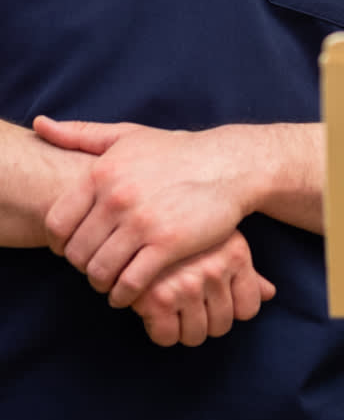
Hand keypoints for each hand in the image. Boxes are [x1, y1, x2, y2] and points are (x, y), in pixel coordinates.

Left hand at [35, 116, 251, 307]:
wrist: (229, 164)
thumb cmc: (177, 152)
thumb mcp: (128, 136)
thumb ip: (82, 134)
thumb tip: (39, 124)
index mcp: (102, 173)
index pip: (57, 223)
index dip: (60, 243)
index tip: (74, 248)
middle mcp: (117, 198)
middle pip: (77, 252)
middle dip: (83, 266)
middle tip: (97, 267)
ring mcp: (142, 222)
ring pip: (100, 271)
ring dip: (102, 284)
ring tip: (112, 282)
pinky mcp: (168, 244)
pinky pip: (130, 282)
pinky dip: (124, 294)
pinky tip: (130, 292)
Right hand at [132, 230, 275, 347]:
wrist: (140, 214)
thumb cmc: (185, 232)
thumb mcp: (221, 242)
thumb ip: (246, 271)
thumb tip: (270, 294)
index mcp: (236, 255)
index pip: (248, 309)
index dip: (231, 309)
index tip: (213, 299)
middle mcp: (215, 270)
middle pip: (221, 326)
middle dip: (205, 320)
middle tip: (187, 302)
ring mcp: (187, 285)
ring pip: (195, 336)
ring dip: (182, 328)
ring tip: (171, 304)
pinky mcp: (157, 299)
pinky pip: (167, 337)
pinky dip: (160, 330)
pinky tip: (153, 307)